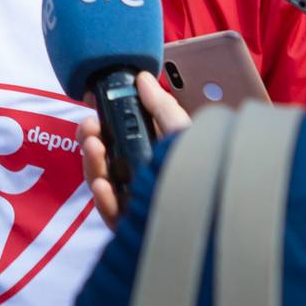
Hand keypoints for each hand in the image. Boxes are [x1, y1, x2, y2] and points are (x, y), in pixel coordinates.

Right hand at [80, 72, 193, 228]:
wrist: (215, 206)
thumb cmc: (202, 164)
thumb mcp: (181, 129)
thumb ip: (160, 105)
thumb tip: (142, 78)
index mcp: (149, 152)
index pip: (117, 136)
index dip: (101, 120)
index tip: (92, 102)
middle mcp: (139, 175)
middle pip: (103, 159)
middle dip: (91, 139)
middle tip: (90, 128)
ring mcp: (133, 201)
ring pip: (102, 183)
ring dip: (92, 164)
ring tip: (93, 147)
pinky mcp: (132, 226)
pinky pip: (110, 213)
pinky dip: (103, 199)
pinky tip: (103, 186)